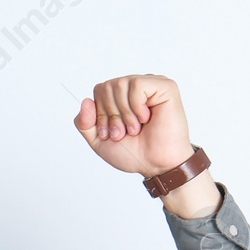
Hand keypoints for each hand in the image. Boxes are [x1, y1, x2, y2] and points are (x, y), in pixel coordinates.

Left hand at [73, 73, 194, 177]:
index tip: (111, 133)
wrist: (155, 164)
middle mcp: (135, 88)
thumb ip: (85, 123)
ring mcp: (151, 85)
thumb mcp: (98, 140)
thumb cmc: (133, 153)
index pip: (99, 90)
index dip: (100, 113)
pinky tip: (146, 118)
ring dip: (124, 113)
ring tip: (135, 128)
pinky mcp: (165, 86)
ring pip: (120, 84)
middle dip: (111, 115)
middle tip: (124, 132)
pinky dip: (136, 106)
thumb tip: (85, 101)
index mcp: (121, 97)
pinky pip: (137, 85)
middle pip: (106, 86)